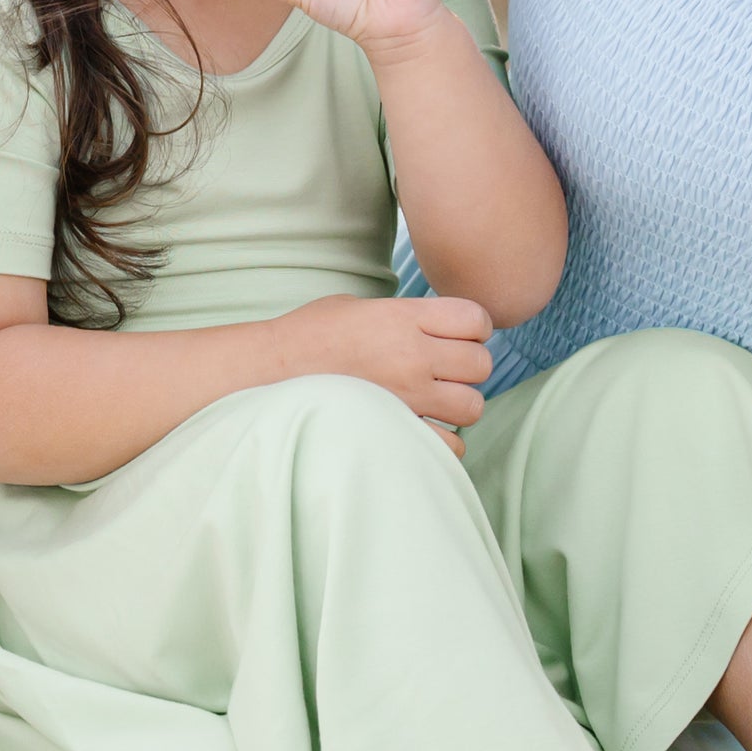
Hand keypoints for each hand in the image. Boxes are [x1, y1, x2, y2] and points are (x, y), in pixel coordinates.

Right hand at [284, 292, 494, 429]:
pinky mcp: (395, 430)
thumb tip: (438, 326)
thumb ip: (404, 315)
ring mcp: (406, 397)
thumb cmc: (310, 334)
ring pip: (472, 406)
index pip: (476, 318)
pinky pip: (449, 445)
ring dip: (460, 404)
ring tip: (437, 400)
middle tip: (447, 369)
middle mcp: (411, 356)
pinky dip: (443, 440)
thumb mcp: (358, 306)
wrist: (270, 371)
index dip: (475, 327)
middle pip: (481, 363)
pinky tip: (423, 428)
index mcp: (403, 317)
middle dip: (470, 366)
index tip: (460, 334)